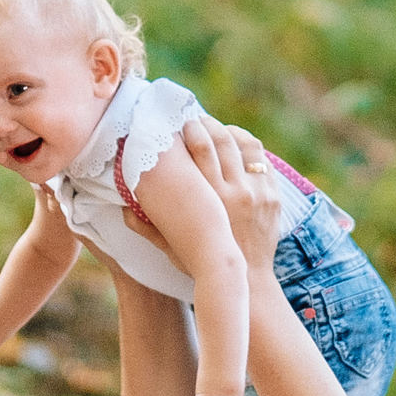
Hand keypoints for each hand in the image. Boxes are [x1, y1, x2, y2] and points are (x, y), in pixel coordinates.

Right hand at [125, 119, 291, 271]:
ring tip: (214, 127)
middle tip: (194, 117)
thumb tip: (123, 208)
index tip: (179, 120)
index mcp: (211, 200)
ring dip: (227, 130)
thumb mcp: (171, 247)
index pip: (202, 148)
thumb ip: (147, 227)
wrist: (247, 279)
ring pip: (244, 144)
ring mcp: (258, 192)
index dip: (191, 128)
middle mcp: (236, 192)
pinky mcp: (272, 195)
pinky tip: (235, 145)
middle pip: (222, 140)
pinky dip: (246, 147)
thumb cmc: (202, 264)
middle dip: (207, 123)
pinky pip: (261, 159)